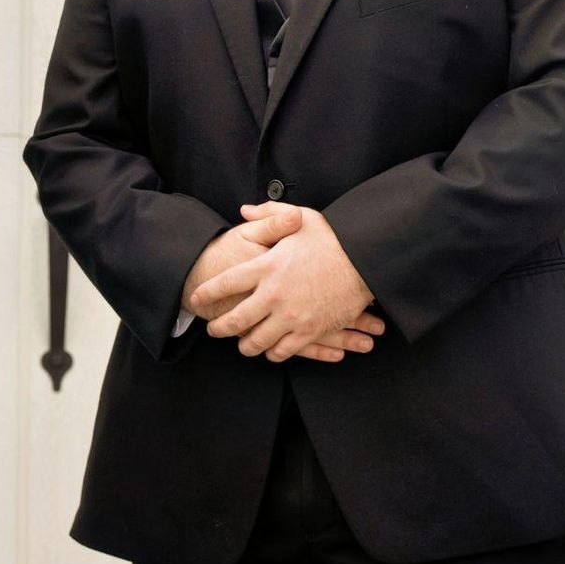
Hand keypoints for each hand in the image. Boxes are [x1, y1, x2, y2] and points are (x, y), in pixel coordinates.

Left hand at [192, 202, 376, 361]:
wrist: (367, 261)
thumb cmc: (334, 239)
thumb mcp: (301, 218)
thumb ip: (269, 213)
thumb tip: (244, 211)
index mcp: (266, 266)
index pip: (225, 283)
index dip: (207, 294)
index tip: (196, 299)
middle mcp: (273, 294)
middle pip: (235, 319)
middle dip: (219, 328)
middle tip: (213, 330)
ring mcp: (290, 316)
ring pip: (256, 341)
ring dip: (245, 345)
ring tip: (241, 345)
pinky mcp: (309, 331)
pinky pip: (283, 351)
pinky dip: (273, 352)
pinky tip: (270, 350)